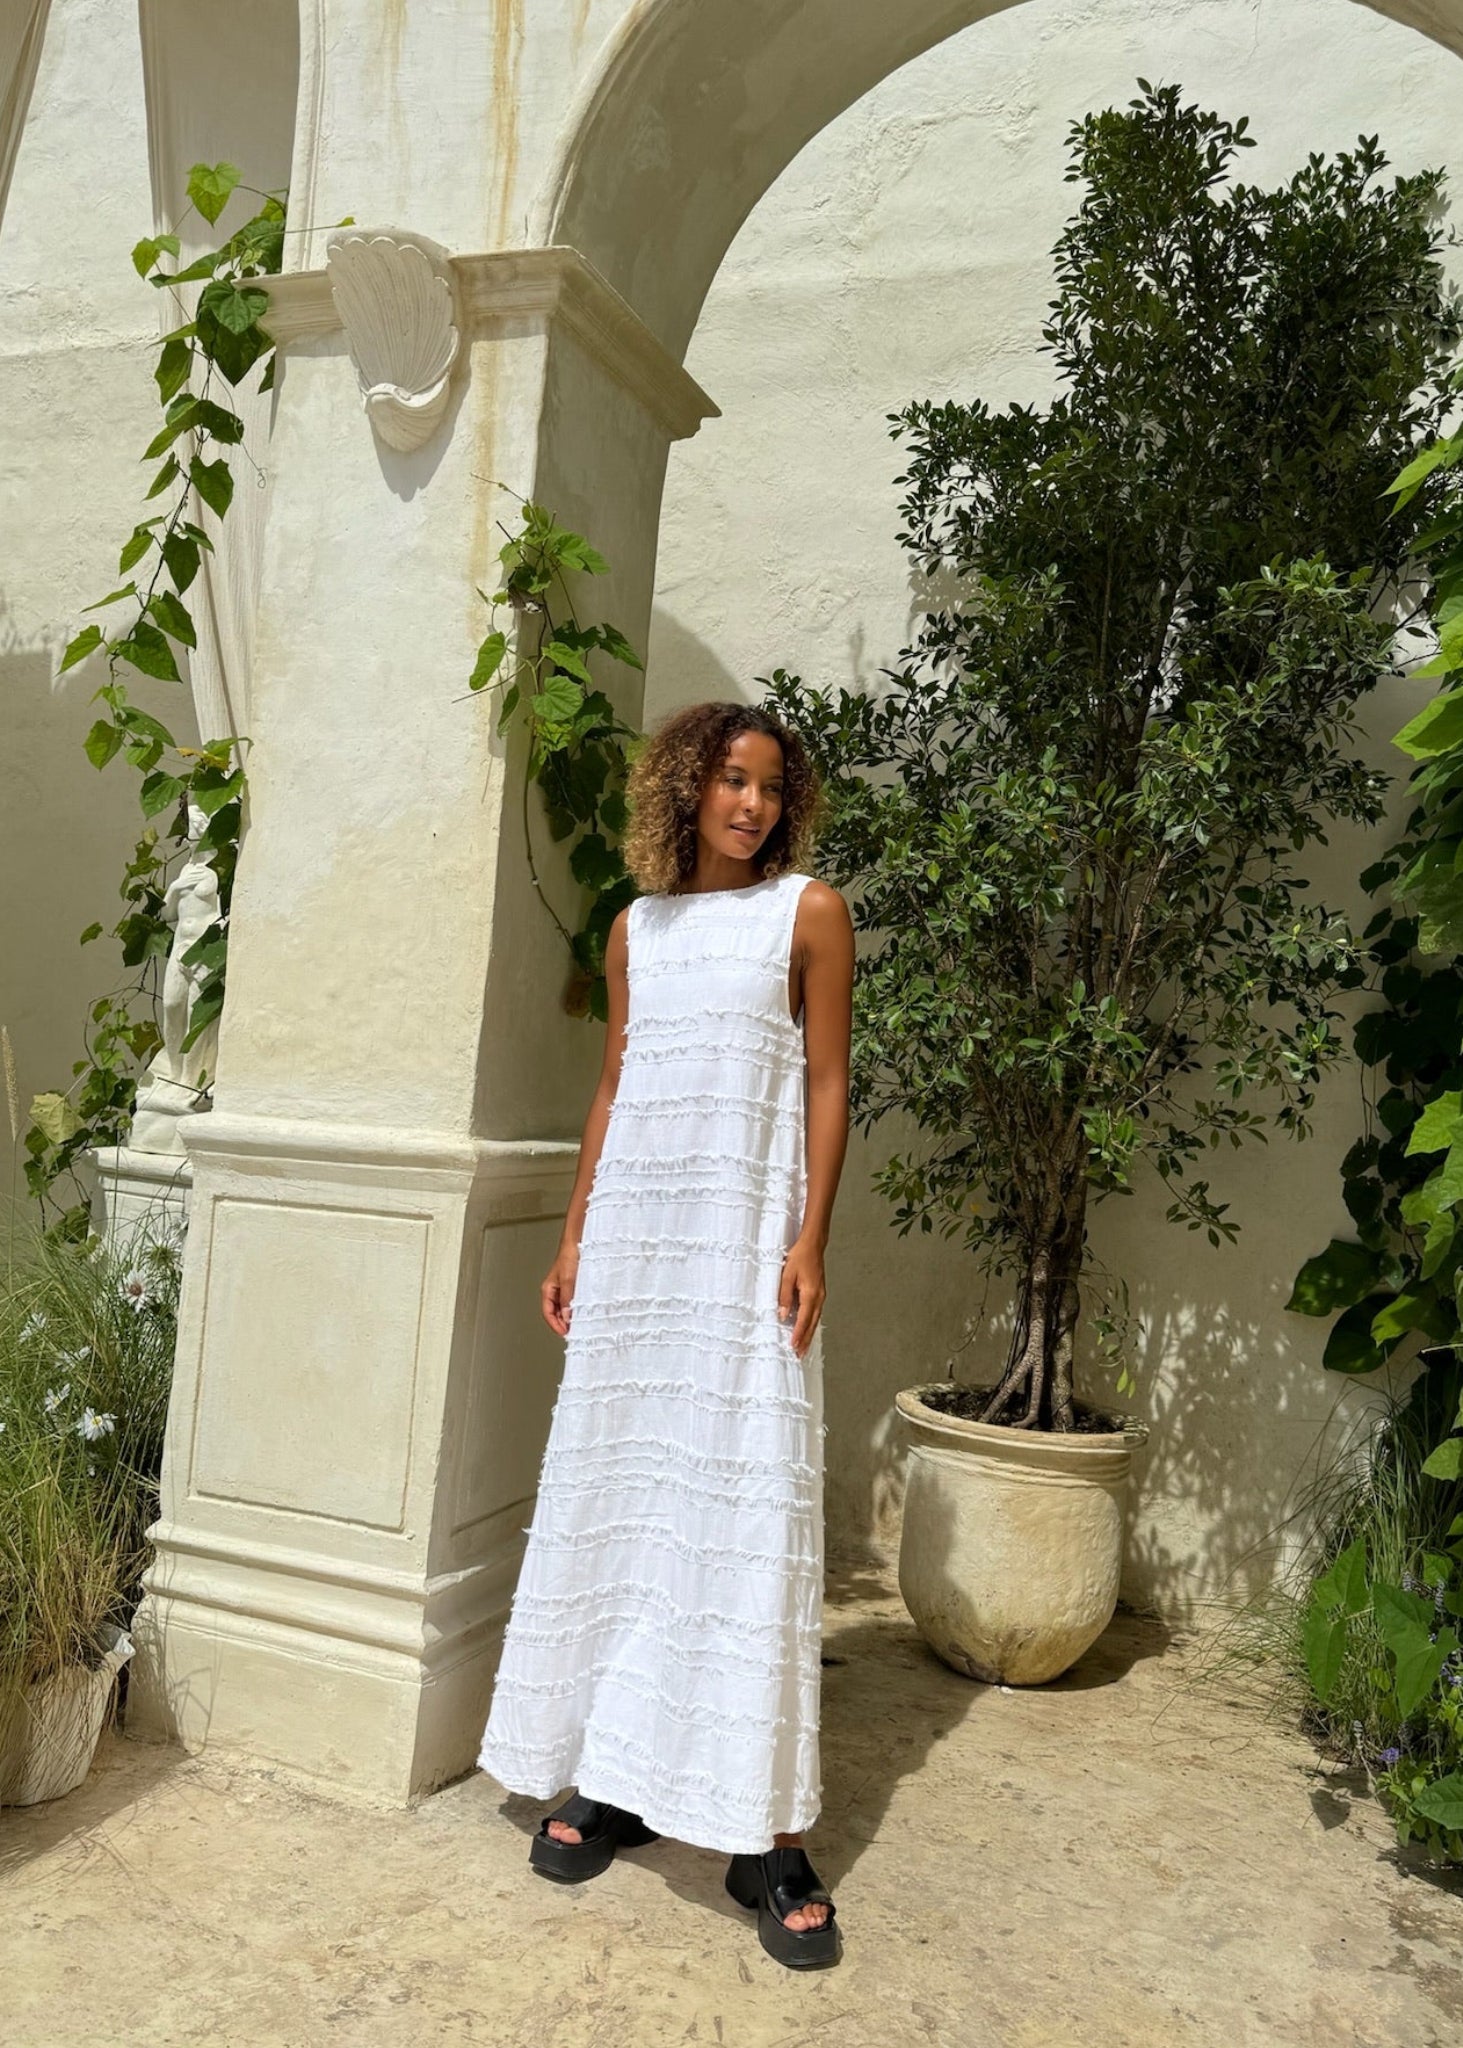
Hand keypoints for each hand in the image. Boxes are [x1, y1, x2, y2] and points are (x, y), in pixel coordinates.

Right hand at [542, 1242, 578, 1337]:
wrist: (577, 1243)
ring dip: (570, 1316)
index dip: (555, 1325)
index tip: (565, 1333)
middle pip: (555, 1313)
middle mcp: (554, 1291)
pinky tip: (582, 1311)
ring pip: (564, 1308)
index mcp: (548, 1290)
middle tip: (574, 1331)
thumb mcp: (568, 1281)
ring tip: (578, 1324)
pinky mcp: (571, 1286)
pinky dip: (575, 1308)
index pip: (547, 1313)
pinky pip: (571, 1301)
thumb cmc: (569, 1257)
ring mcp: (562, 1289)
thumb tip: (568, 1317)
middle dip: (563, 1323)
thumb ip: (567, 1300)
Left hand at [778, 1237, 825, 1358]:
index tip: (793, 1346)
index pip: (803, 1319)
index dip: (798, 1334)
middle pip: (812, 1324)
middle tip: (800, 1355)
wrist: (813, 1245)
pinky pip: (816, 1313)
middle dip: (805, 1340)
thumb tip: (783, 1315)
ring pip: (815, 1320)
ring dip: (809, 1334)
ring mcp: (821, 1296)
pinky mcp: (819, 1293)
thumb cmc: (799, 1257)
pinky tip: (807, 1330)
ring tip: (803, 1348)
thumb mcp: (786, 1275)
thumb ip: (784, 1296)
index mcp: (810, 1294)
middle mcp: (818, 1298)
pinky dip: (811, 1324)